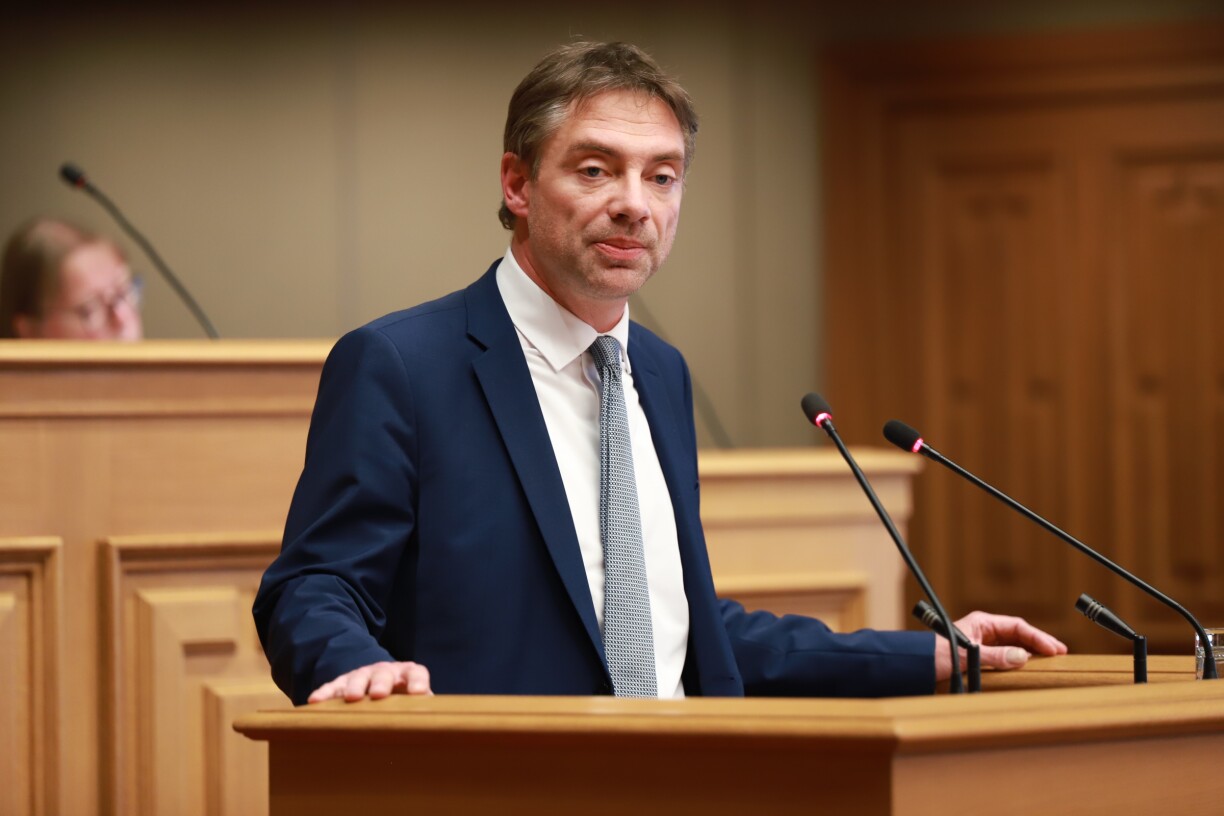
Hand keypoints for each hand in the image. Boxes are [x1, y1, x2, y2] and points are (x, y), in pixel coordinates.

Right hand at [307, 660, 432, 702]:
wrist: (377, 683)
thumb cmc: (400, 699)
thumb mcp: (413, 703)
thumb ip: (422, 711)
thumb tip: (433, 731)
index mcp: (406, 674)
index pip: (416, 673)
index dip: (418, 682)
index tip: (419, 693)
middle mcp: (384, 671)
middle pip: (383, 673)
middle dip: (381, 683)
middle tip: (379, 694)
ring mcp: (362, 675)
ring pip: (358, 677)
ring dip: (354, 687)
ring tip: (351, 698)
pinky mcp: (342, 682)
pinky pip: (332, 686)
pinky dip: (324, 693)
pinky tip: (315, 701)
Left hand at [934, 611, 1067, 681]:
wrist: (917, 665)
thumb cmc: (937, 655)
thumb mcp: (968, 654)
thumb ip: (995, 656)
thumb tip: (1022, 657)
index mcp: (982, 622)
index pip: (1017, 626)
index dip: (1038, 637)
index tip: (1054, 649)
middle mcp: (984, 631)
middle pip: (1018, 635)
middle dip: (1039, 644)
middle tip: (1061, 655)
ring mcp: (982, 643)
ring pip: (1013, 646)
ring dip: (1030, 653)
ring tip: (1050, 662)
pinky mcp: (979, 657)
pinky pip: (1004, 657)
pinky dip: (1018, 661)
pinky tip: (1029, 669)